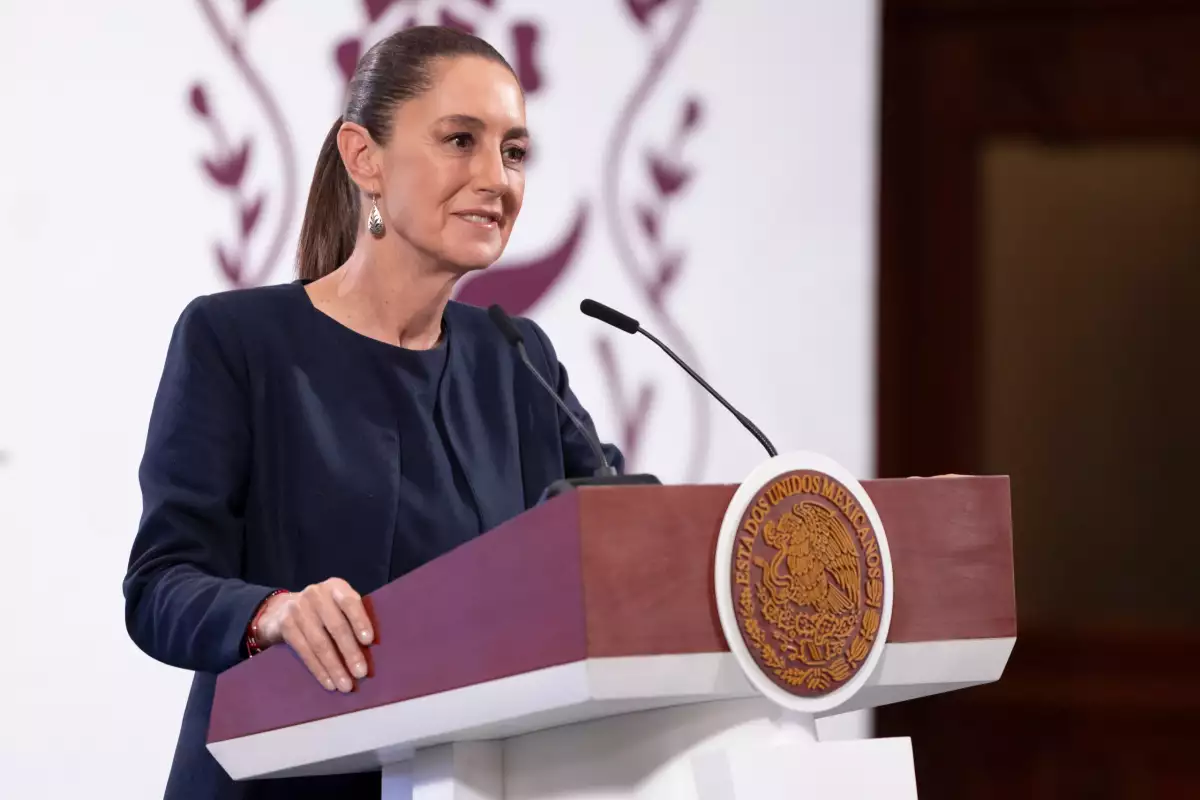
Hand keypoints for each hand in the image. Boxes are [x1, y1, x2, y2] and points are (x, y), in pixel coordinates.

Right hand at [256, 578, 373, 692]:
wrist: (281, 609)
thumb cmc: (323, 611)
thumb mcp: (337, 605)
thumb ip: (353, 617)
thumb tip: (374, 648)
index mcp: (336, 587)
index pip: (350, 602)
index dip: (360, 621)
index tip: (369, 641)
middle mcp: (316, 594)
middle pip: (336, 626)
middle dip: (350, 652)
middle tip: (361, 673)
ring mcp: (298, 608)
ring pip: (320, 643)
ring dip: (334, 667)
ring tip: (346, 685)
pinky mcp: (285, 625)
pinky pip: (304, 651)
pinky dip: (318, 669)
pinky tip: (328, 682)